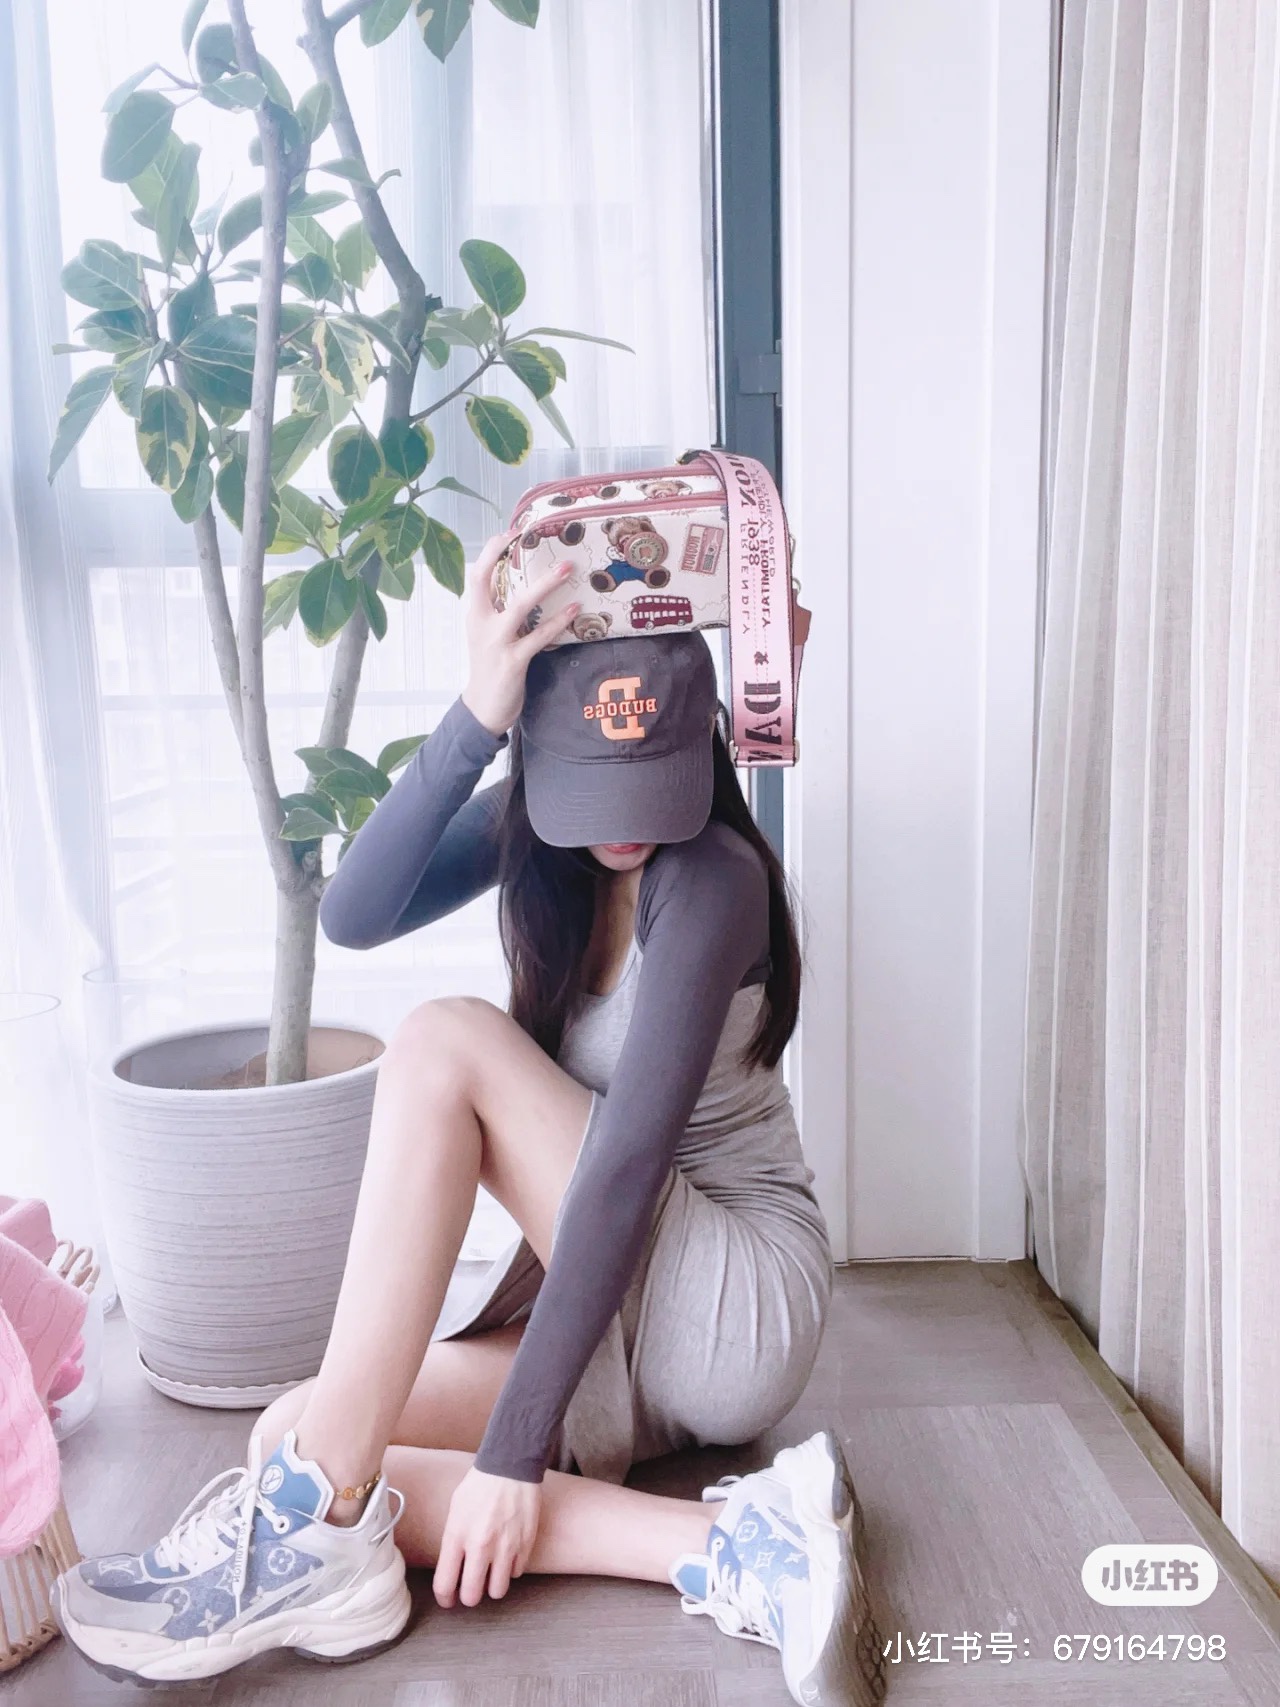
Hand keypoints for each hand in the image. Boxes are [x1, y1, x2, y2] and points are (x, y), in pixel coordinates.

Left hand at [433, 1465, 541, 1607]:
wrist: (510, 1464)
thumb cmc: (479, 1485)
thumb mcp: (455, 1511)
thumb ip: (453, 1542)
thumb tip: (454, 1569)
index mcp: (457, 1536)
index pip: (445, 1585)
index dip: (445, 1599)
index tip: (449, 1599)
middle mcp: (480, 1546)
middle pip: (472, 1596)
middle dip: (470, 1596)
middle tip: (471, 1588)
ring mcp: (505, 1546)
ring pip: (497, 1591)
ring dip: (493, 1586)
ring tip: (492, 1572)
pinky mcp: (526, 1544)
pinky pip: (517, 1573)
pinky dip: (511, 1569)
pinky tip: (508, 1553)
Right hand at [461, 528, 580, 737]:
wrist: (483, 708)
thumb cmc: (491, 667)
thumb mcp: (488, 635)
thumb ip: (501, 612)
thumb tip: (530, 586)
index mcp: (475, 615)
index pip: (476, 574)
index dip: (491, 550)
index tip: (512, 532)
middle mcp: (481, 625)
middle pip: (487, 581)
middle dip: (507, 556)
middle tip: (536, 538)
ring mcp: (496, 643)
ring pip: (519, 607)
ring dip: (544, 586)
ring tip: (567, 570)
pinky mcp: (512, 662)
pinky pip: (538, 637)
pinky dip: (557, 623)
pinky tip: (575, 612)